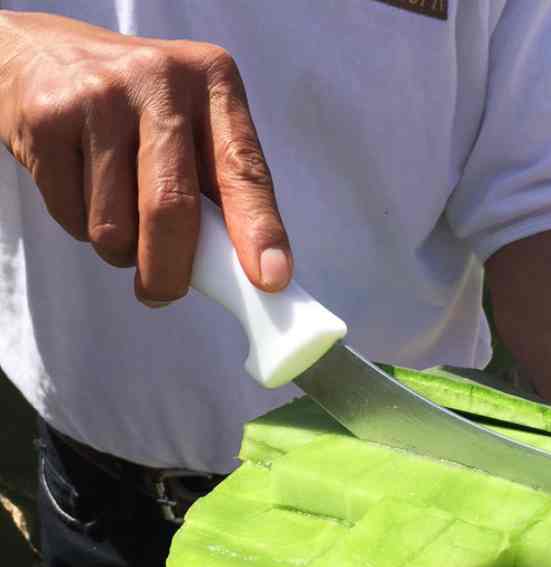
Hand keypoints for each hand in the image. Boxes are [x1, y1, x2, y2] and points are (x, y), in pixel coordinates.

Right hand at [0, 11, 290, 305]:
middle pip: (171, 207)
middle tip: (164, 294)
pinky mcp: (47, 119)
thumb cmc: (140, 106)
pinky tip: (84, 191)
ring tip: (120, 219)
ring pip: (114, 225)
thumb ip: (220, 183)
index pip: (244, 170)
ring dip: (120, 250)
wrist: (43, 52)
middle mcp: (160, 82)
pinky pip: (71, 215)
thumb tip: (248, 272)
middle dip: (170, 270)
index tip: (270, 278)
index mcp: (214, 82)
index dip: (259, 230)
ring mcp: (99, 96)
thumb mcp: (193, 120)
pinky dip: (81, 226)